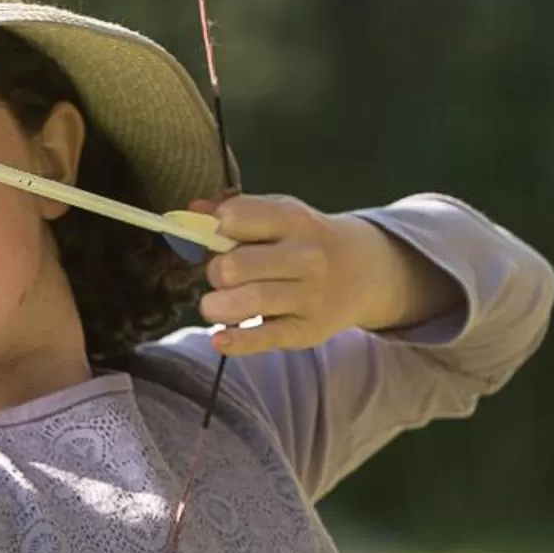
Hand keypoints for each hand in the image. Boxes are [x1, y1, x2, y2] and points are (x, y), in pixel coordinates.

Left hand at [195, 194, 461, 354]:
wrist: (362, 271)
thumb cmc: (303, 240)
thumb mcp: (278, 216)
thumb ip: (235, 211)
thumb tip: (191, 211)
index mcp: (292, 219)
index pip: (235, 217)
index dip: (214, 229)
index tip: (216, 239)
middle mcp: (305, 256)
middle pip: (236, 265)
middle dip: (216, 272)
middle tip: (221, 277)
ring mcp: (309, 295)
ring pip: (249, 301)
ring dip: (217, 306)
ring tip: (215, 305)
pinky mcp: (307, 330)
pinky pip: (266, 337)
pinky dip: (237, 341)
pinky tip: (219, 339)